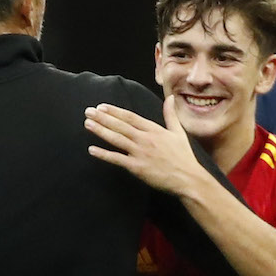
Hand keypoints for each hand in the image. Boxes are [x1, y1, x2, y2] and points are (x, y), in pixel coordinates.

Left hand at [85, 95, 206, 195]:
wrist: (188, 178)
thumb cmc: (183, 157)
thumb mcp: (178, 132)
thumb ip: (170, 115)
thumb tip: (170, 98)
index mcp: (154, 130)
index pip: (130, 117)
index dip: (115, 111)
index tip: (102, 106)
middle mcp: (145, 139)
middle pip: (120, 126)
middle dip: (103, 118)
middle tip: (88, 111)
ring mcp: (140, 153)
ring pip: (117, 139)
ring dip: (100, 131)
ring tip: (87, 124)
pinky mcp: (137, 167)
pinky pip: (117, 159)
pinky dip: (104, 154)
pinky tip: (92, 149)